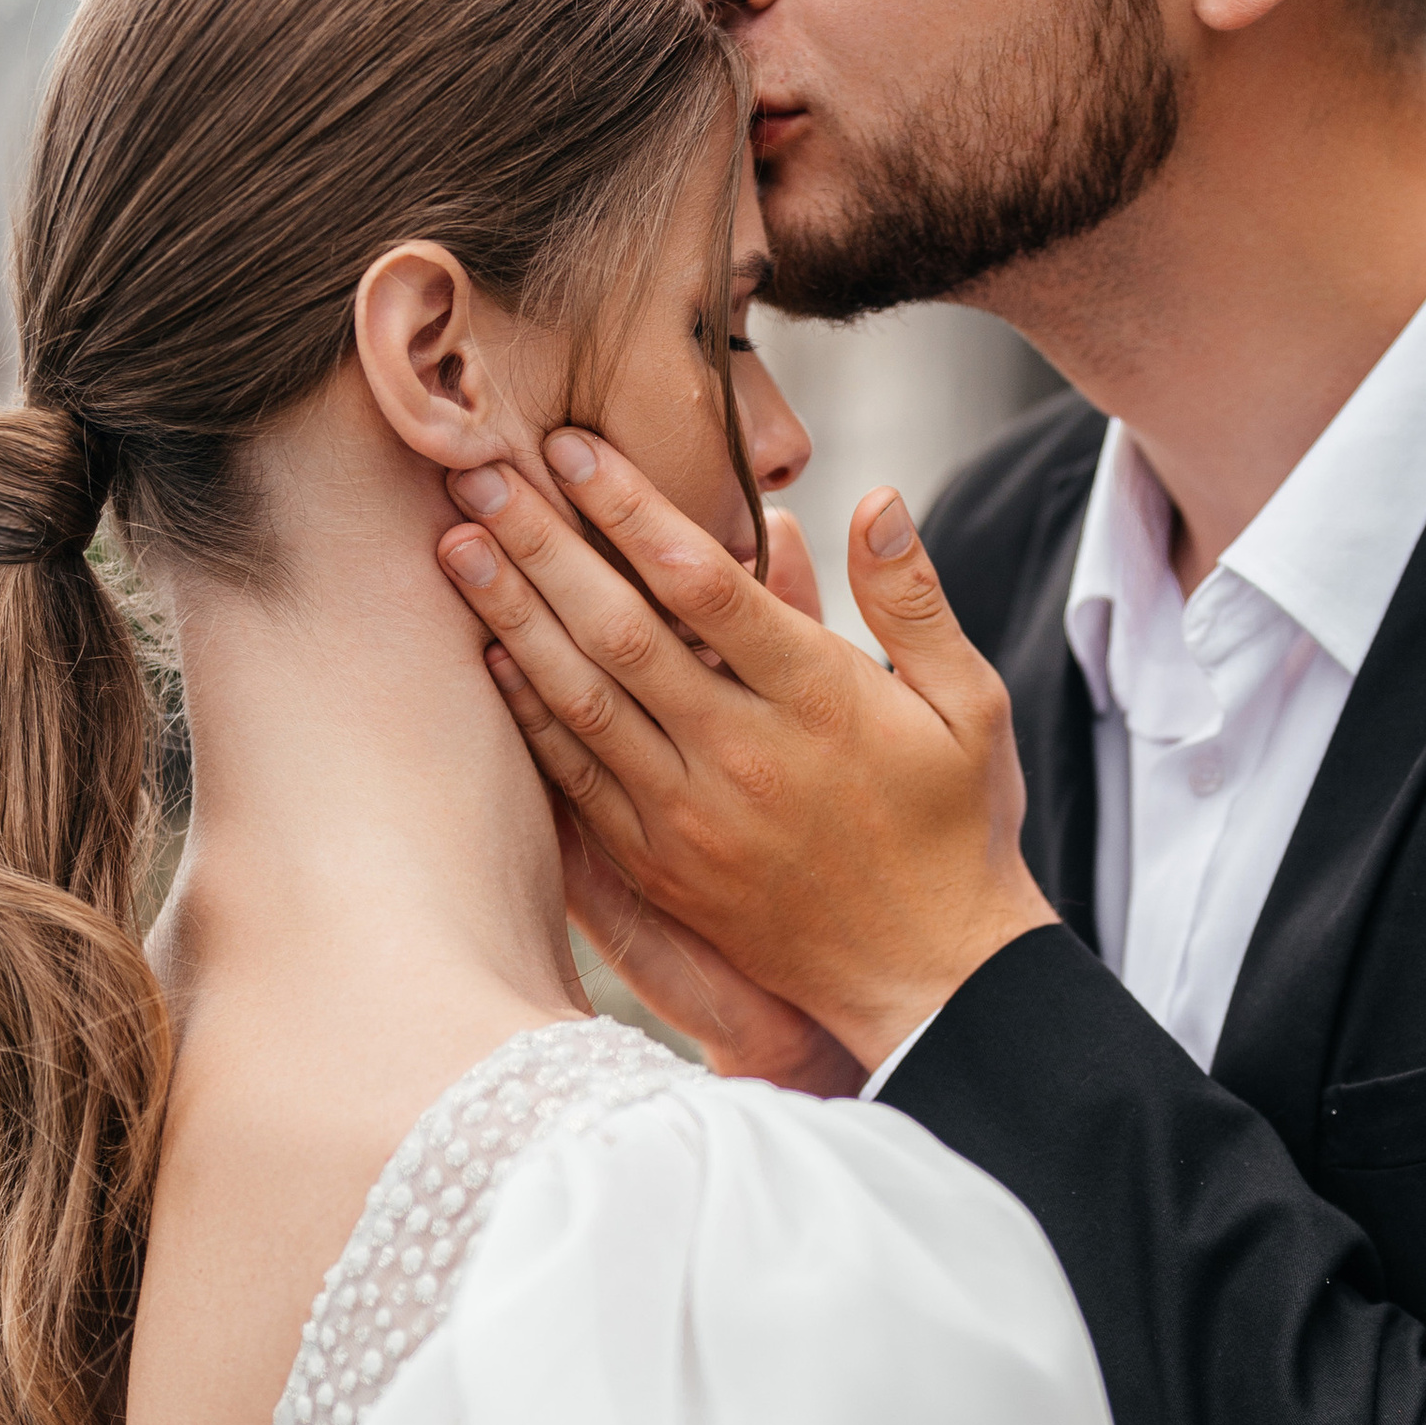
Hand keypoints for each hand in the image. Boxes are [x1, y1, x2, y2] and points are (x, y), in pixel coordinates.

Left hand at [438, 447, 1055, 1071]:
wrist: (931, 979)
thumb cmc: (956, 827)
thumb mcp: (969, 705)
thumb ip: (914, 597)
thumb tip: (873, 496)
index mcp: (821, 699)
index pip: (705, 583)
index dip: (630, 507)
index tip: (573, 446)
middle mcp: (746, 755)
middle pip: (620, 630)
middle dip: (541, 544)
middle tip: (477, 473)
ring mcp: (694, 817)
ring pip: (582, 701)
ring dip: (513, 618)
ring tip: (456, 546)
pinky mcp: (664, 868)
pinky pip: (579, 781)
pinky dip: (531, 715)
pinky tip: (489, 658)